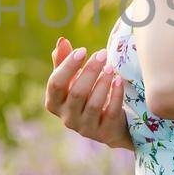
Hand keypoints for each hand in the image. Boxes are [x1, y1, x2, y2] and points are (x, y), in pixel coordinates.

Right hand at [44, 36, 133, 150]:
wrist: (107, 124)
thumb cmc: (86, 95)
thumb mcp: (73, 79)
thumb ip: (65, 62)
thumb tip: (62, 41)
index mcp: (54, 103)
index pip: (55, 84)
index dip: (68, 66)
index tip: (82, 50)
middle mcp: (67, 118)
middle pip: (76, 93)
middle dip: (90, 71)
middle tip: (102, 54)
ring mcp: (85, 128)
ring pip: (93, 104)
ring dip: (103, 83)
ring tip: (111, 67)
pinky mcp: (104, 132)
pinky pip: (110, 112)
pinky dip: (115, 95)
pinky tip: (119, 80)